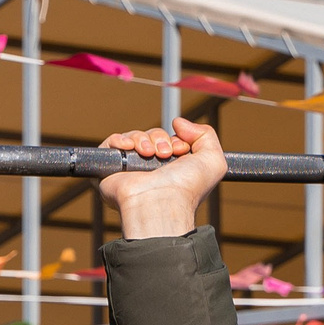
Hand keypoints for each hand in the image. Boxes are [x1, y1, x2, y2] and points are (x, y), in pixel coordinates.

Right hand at [100, 123, 227, 239]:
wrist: (161, 201)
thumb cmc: (187, 188)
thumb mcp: (213, 160)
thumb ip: (206, 135)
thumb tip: (178, 123)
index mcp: (173, 169)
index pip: (169, 141)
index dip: (176, 139)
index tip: (181, 149)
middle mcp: (152, 170)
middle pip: (152, 136)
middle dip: (159, 137)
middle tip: (165, 153)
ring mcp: (130, 170)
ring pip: (134, 137)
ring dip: (143, 139)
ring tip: (149, 153)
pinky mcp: (110, 169)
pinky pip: (110, 143)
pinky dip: (121, 139)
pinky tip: (130, 147)